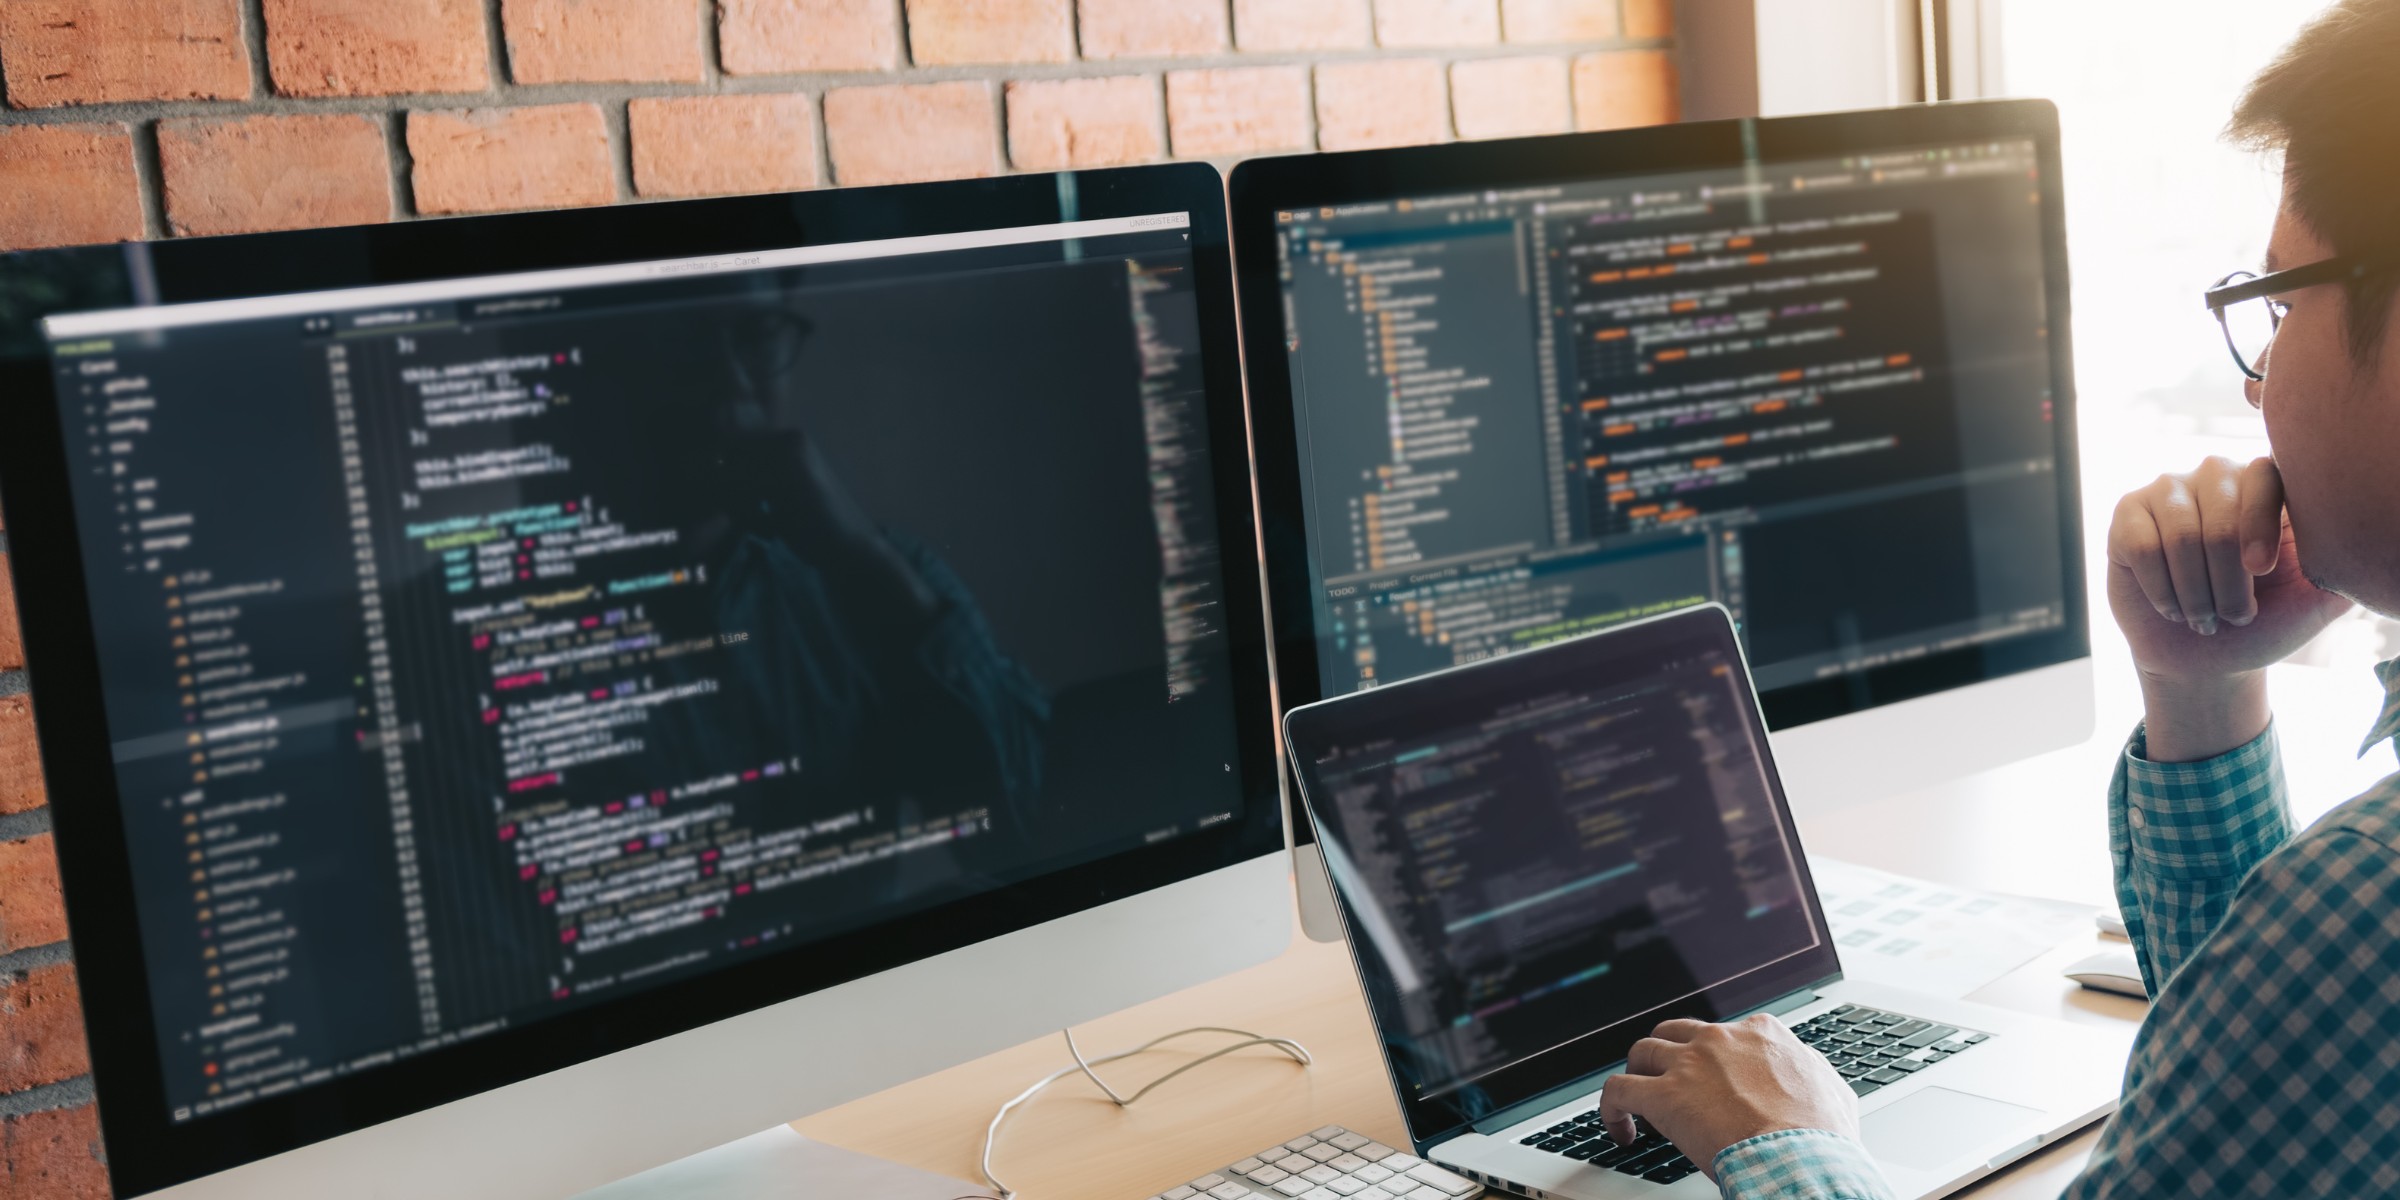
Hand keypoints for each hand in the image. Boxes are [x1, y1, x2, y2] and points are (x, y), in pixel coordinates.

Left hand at [1596, 1014, 1857, 1179]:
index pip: (1721, 1032)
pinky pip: (1617, 1090)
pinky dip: (1610, 1108)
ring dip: (1636, 1076)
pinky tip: (1619, 1129)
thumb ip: (1810, 1071)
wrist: (1801, 1156)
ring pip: (1641, 1052)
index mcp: (1759, 1033)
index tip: (1708, 1078)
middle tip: (1664, 1082)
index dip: (1709, 1057)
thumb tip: (1808, 1073)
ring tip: (1639, 1104)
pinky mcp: (1663, 1096)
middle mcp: (1719, 1039)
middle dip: (1665, 1055)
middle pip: (1673, 1033)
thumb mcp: (1831, 1088)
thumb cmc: (1819, 1134)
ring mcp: (1688, 1064)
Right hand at [2105, 456, 2347, 682]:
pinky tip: (2172, 608)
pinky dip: (2163, 591)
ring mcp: (2169, 490)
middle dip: (2229, 584)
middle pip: (2221, 520)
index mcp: (2268, 486)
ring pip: (2182, 538)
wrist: (2202, 657)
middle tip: (2236, 617)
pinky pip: (2143, 547)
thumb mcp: (2312, 603)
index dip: (2260, 524)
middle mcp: (2218, 475)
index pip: (2267, 477)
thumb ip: (2339, 571)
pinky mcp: (2127, 514)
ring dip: (2196, 594)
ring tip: (2204, 618)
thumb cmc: (2261, 624)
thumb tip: (2362, 547)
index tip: (2262, 570)